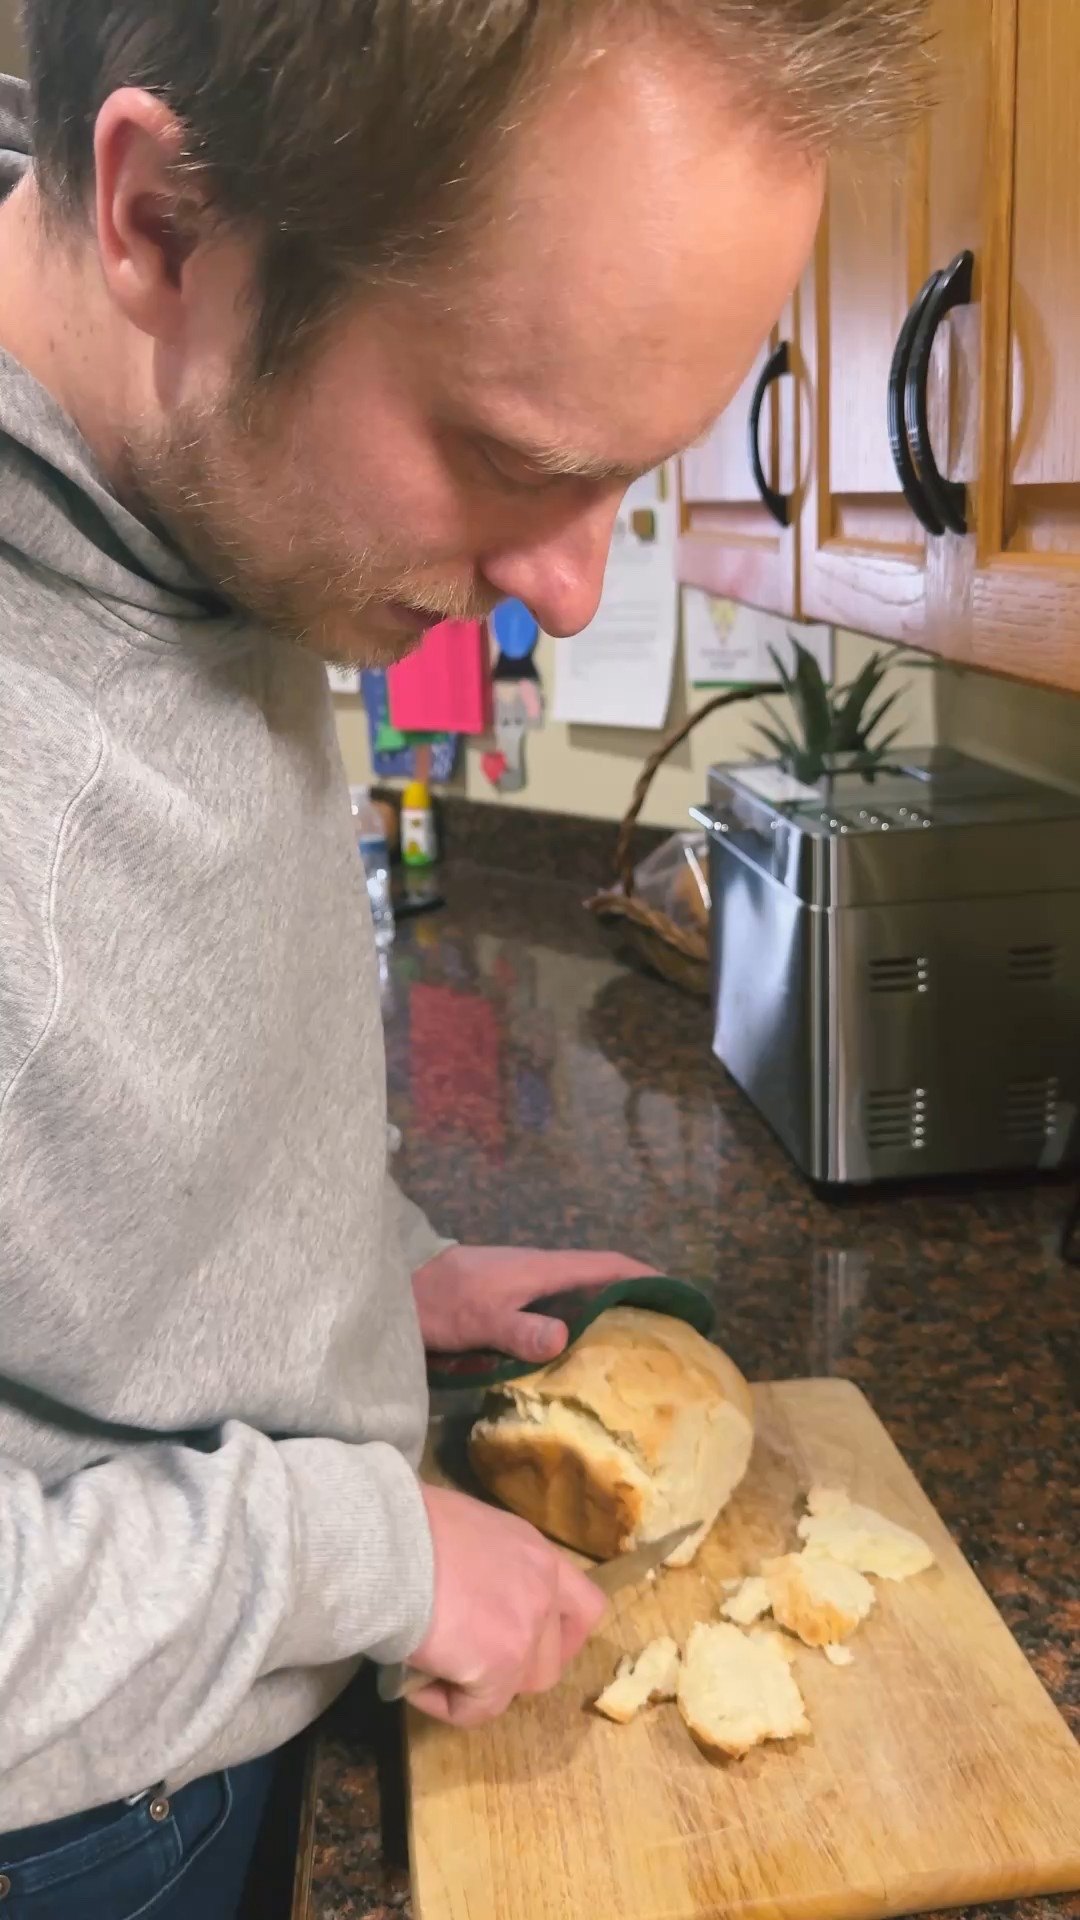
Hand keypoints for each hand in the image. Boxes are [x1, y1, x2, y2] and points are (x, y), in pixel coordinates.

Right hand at [408, 1484, 606, 1726]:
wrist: (386, 1541)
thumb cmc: (407, 1524)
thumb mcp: (464, 1531)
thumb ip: (483, 1567)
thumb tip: (462, 1598)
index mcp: (534, 1551)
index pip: (584, 1605)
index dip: (560, 1637)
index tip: (524, 1645)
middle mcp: (543, 1588)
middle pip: (551, 1658)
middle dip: (514, 1671)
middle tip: (470, 1665)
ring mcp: (527, 1629)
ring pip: (520, 1687)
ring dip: (481, 1688)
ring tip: (436, 1669)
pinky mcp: (500, 1665)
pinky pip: (477, 1709)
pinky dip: (446, 1705)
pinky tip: (415, 1683)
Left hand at [412, 1245, 656, 1365]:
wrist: (397, 1290)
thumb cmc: (441, 1302)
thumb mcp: (480, 1320)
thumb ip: (519, 1329)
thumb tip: (565, 1337)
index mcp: (543, 1269)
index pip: (606, 1265)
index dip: (644, 1275)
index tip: (677, 1293)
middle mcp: (541, 1274)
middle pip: (600, 1281)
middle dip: (635, 1298)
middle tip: (668, 1331)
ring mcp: (525, 1288)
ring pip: (579, 1297)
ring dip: (609, 1314)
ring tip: (636, 1348)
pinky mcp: (510, 1305)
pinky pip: (559, 1311)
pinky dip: (581, 1326)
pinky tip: (584, 1355)